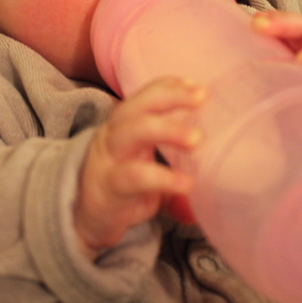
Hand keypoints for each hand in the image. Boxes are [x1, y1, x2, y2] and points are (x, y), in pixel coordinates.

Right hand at [74, 77, 203, 258]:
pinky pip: (135, 177)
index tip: (196, 86)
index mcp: (125, 125)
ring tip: (197, 139)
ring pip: (133, 132)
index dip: (168, 87)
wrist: (83, 216)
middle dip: (169, 98)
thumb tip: (218, 172)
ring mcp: (110, 158)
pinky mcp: (111, 186)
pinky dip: (163, 178)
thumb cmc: (122, 186)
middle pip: (137, 106)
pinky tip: (186, 183)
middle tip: (200, 98)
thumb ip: (177, 166)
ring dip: (167, 129)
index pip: (144, 96)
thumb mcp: (149, 167)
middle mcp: (115, 135)